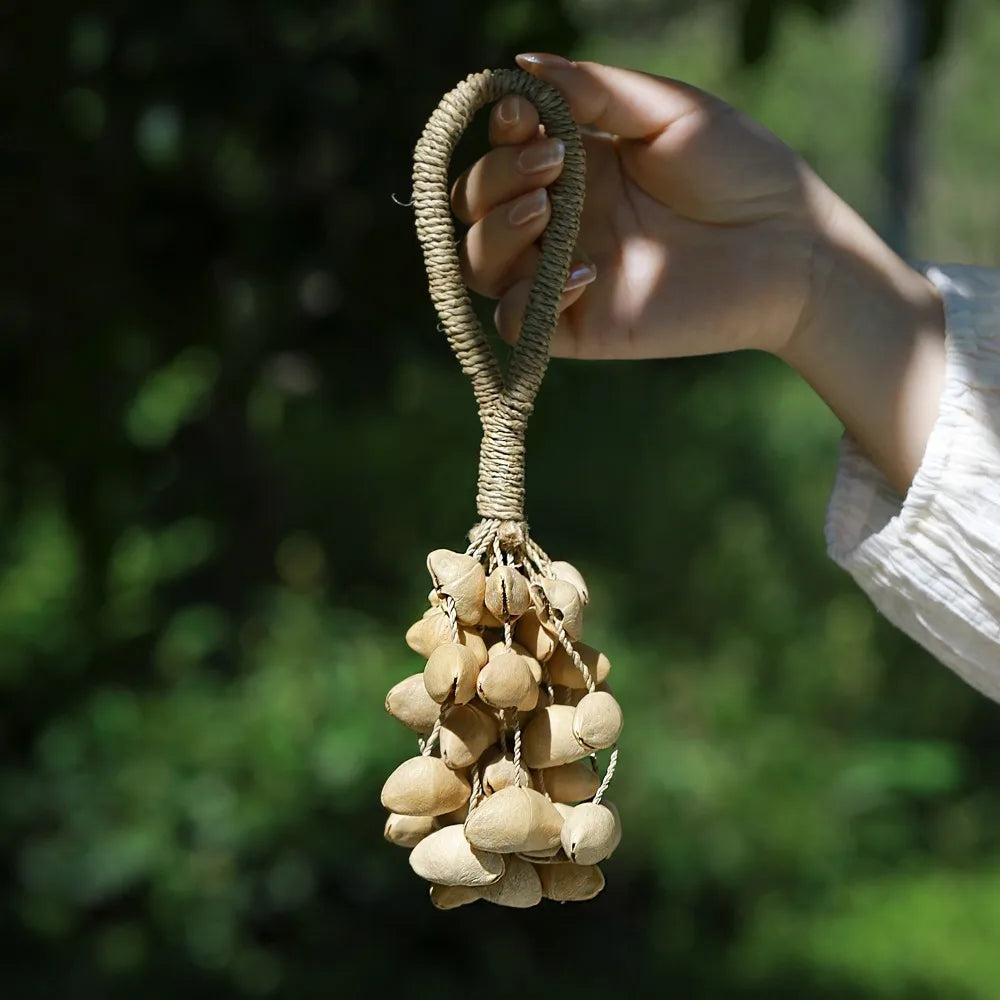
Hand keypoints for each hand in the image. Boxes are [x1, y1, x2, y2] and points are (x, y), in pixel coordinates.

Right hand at [452, 53, 945, 493]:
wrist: (791, 247)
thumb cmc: (742, 169)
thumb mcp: (668, 112)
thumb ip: (595, 92)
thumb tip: (521, 66)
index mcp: (577, 168)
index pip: (500, 154)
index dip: (498, 135)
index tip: (525, 118)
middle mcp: (561, 222)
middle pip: (475, 209)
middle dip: (495, 179)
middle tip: (551, 164)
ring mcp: (566, 275)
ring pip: (481, 266)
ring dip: (496, 232)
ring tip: (547, 211)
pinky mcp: (583, 326)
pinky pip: (518, 322)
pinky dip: (530, 298)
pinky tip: (586, 273)